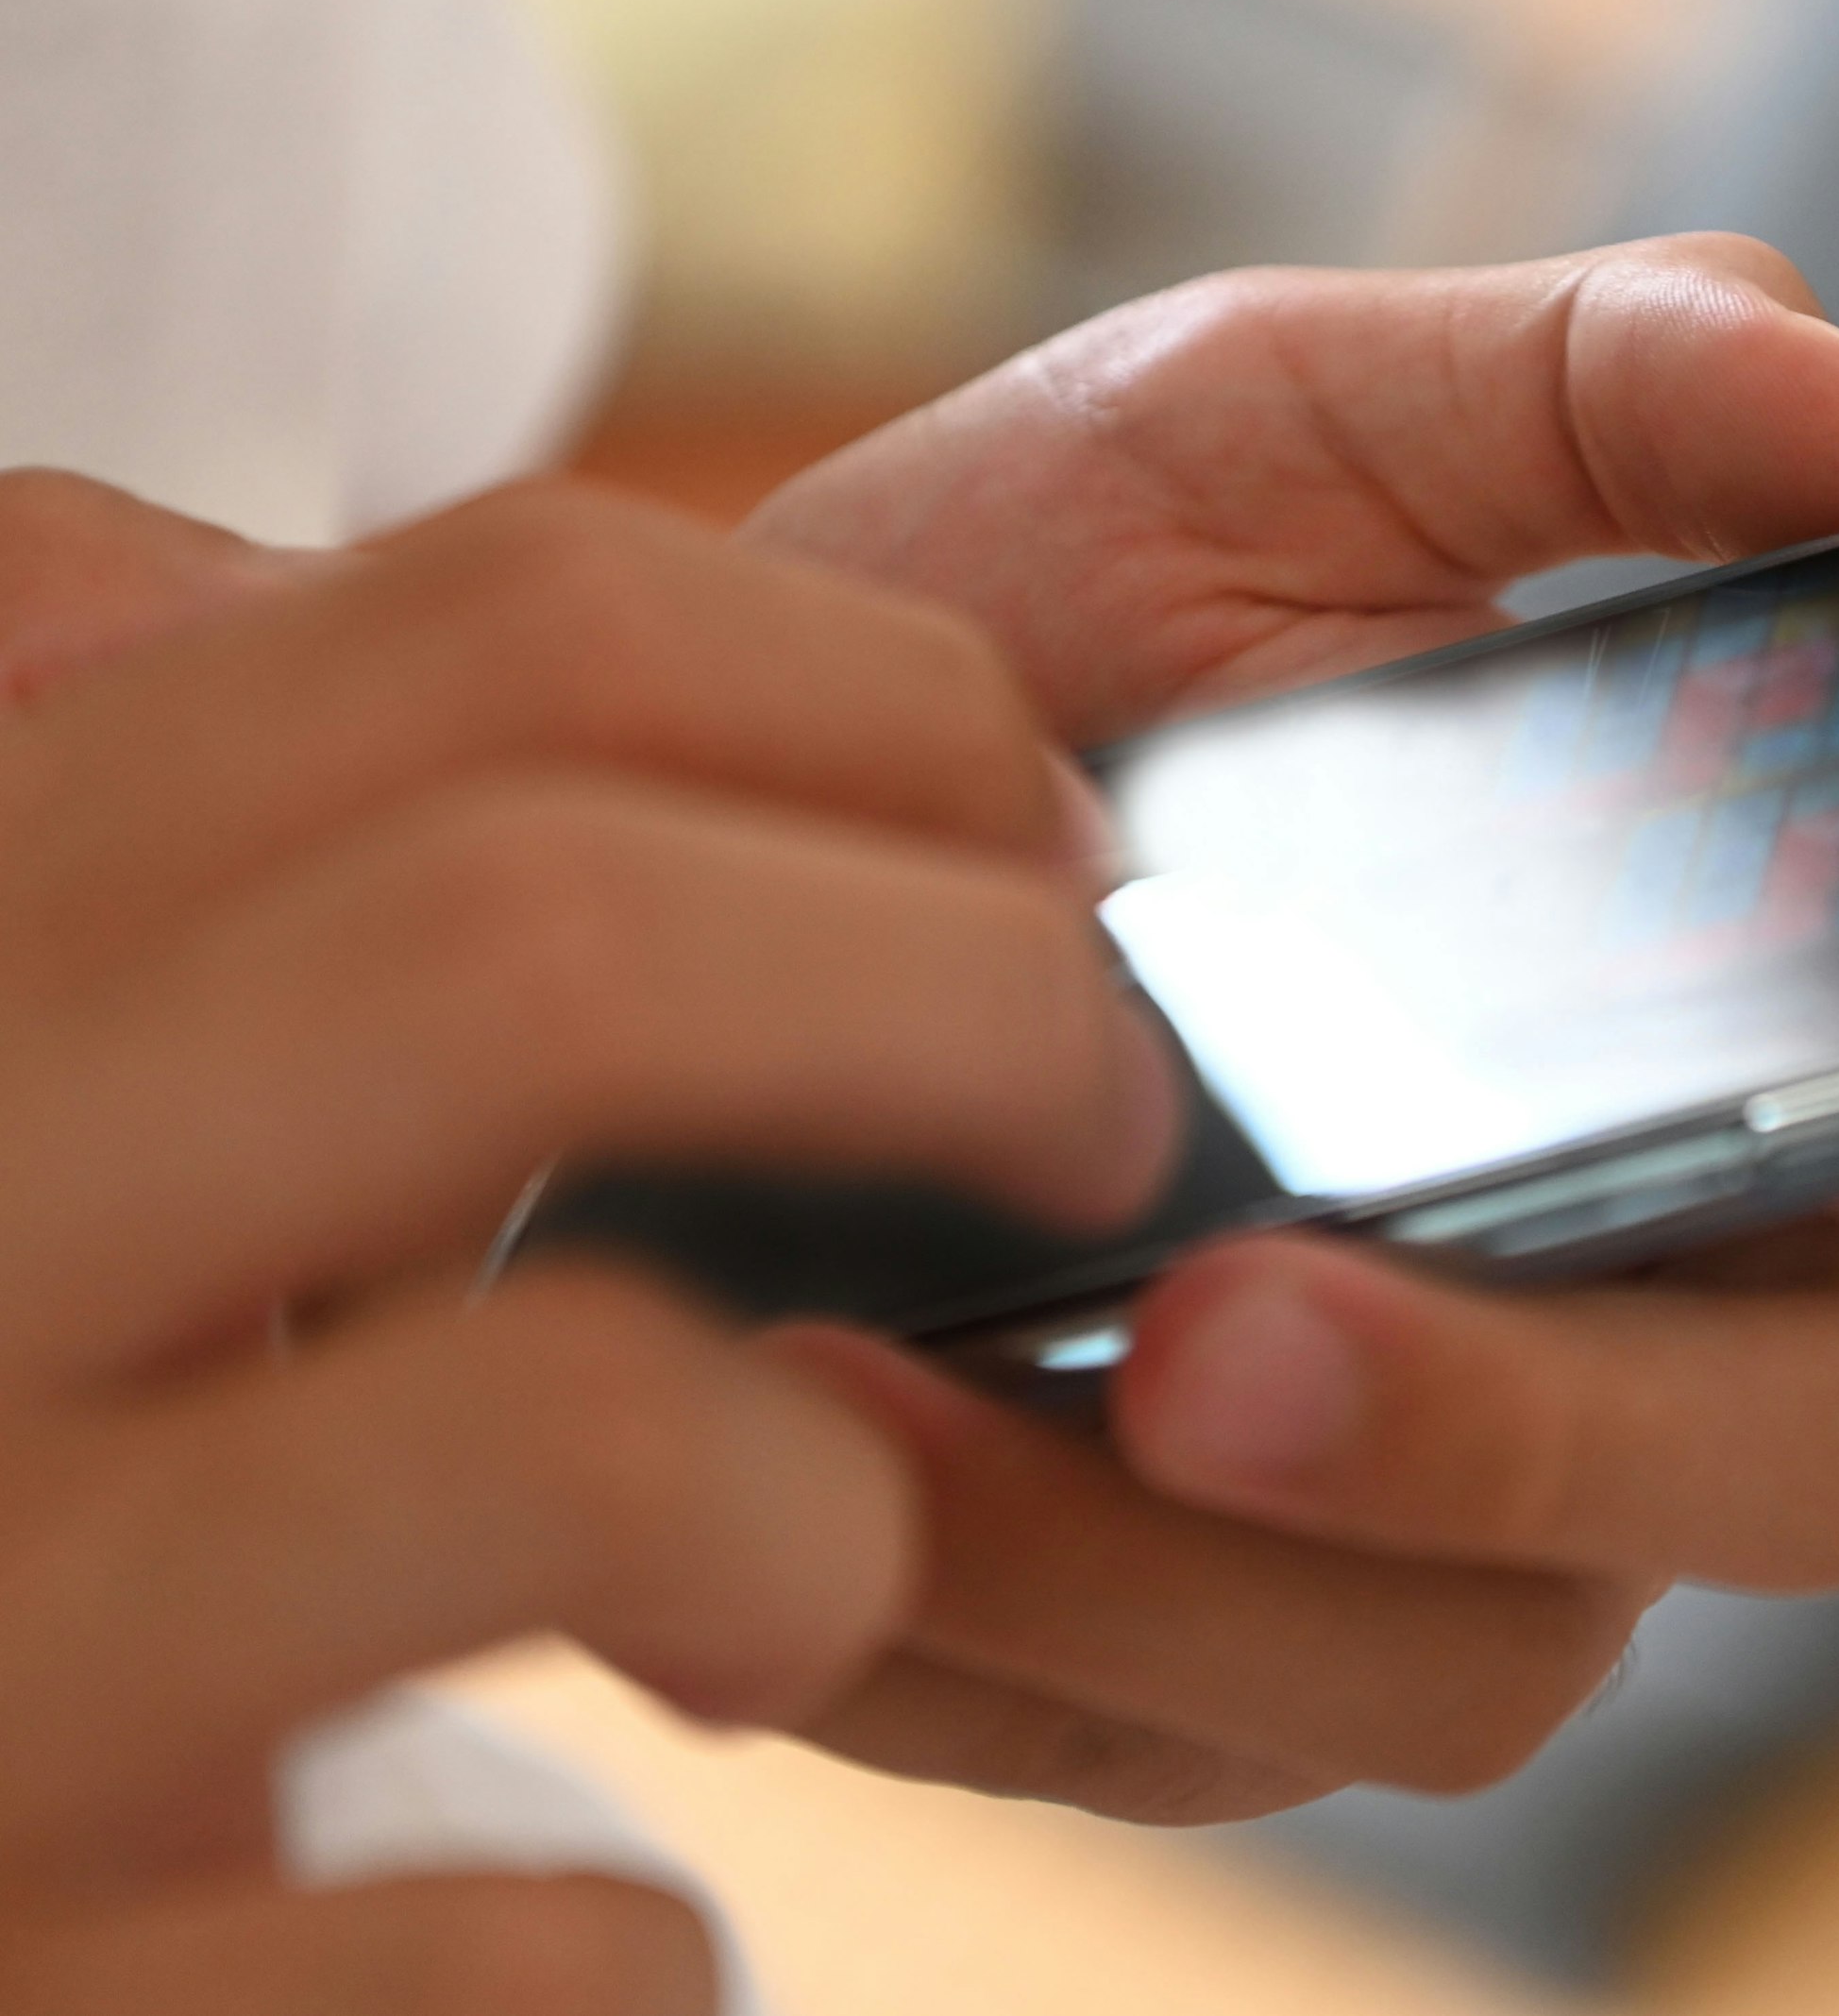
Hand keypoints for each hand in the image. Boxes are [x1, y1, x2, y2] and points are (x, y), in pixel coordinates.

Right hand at [0, 475, 1169, 2006]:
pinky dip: (618, 1948)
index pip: (502, 638)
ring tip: (819, 1563)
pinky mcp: (33, 1995)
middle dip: (968, 1014)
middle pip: (560, 951)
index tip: (1049, 846)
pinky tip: (575, 1934)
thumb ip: (120, 826)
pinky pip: (519, 1950)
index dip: (897, 710)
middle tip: (1104, 1128)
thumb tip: (252, 590)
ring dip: (817, 1501)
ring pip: (571, 1429)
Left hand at [745, 237, 1838, 1821]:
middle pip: (1833, 1457)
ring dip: (1225, 1565)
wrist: (648, 839)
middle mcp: (1654, 1285)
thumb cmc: (1017, 617)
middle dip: (1569, 1421)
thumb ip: (1576, 389)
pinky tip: (829, 1452)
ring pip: (1499, 1666)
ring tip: (936, 1381)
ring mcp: (1433, 1497)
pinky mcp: (1178, 1653)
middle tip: (1256, 1325)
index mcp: (1752, 1013)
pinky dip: (1005, 1610)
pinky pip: (1173, 1743)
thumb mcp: (1268, 429)